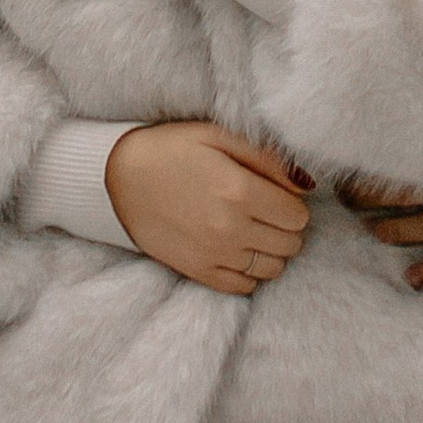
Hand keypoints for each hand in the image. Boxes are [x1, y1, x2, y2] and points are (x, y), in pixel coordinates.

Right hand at [106, 121, 313, 296]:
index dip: (293, 204)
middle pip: (290, 245)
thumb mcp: (219, 136)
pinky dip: (249, 273)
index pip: (298, 216)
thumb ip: (268, 158)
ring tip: (253, 231)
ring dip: (271, 251)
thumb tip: (306, 184)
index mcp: (240, 191)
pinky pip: (242, 287)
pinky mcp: (196, 271)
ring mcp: (212, 254)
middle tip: (267, 212)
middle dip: (286, 228)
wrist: (117, 176)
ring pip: (272, 269)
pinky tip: (237, 250)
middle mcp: (230, 228)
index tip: (277, 195)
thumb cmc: (172, 149)